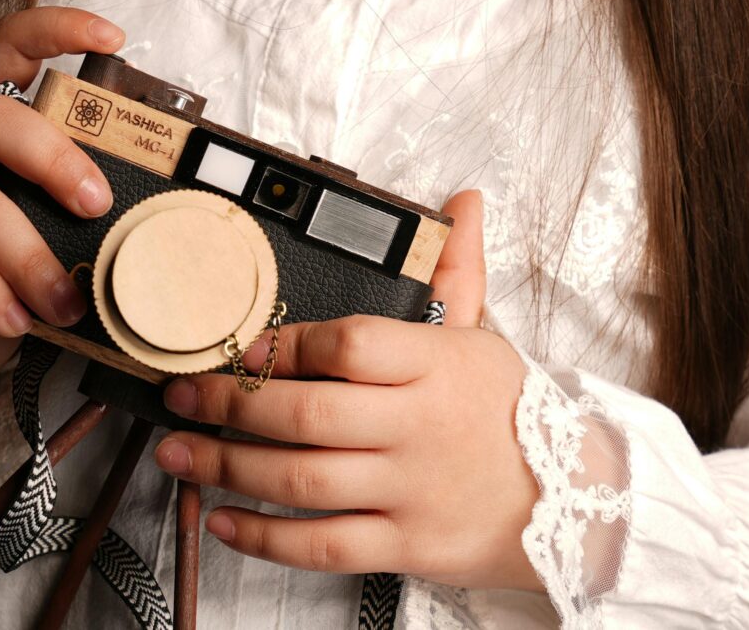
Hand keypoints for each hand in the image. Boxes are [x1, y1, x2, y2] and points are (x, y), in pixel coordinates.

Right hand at [0, 5, 121, 486]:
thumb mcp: (48, 236)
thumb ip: (78, 208)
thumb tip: (163, 215)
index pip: (7, 49)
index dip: (55, 30)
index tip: (113, 38)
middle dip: (52, 157)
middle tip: (96, 205)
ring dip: (28, 254)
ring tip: (66, 303)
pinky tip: (15, 320)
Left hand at [148, 189, 545, 594]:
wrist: (570, 503)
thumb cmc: (509, 413)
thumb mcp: (482, 337)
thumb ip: (457, 272)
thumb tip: (463, 202)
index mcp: (436, 366)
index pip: (351, 345)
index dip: (286, 345)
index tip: (241, 347)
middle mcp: (419, 429)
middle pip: (310, 416)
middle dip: (229, 406)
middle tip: (180, 395)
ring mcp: (410, 491)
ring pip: (303, 482)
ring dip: (227, 468)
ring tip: (177, 453)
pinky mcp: (406, 545)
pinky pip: (322, 546)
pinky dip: (264, 538)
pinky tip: (223, 520)